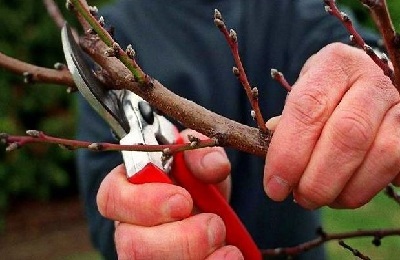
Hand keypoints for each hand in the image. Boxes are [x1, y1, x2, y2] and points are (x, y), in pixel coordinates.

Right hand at [96, 130, 242, 258]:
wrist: (210, 207)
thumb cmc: (194, 179)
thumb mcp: (198, 159)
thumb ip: (201, 154)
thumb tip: (212, 164)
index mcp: (128, 191)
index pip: (111, 198)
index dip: (144, 202)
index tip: (183, 200)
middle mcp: (130, 228)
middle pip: (132, 245)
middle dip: (181, 238)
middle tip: (214, 223)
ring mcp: (146, 255)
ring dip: (196, 256)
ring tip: (223, 239)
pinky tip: (229, 255)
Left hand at [264, 43, 399, 208]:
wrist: (364, 82)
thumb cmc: (326, 95)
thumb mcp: (301, 98)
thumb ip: (289, 126)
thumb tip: (278, 167)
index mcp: (334, 65)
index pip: (307, 108)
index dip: (289, 153)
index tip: (274, 187)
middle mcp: (373, 78)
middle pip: (347, 135)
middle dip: (319, 179)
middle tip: (301, 199)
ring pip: (382, 154)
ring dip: (348, 190)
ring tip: (324, 198)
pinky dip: (372, 187)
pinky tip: (349, 191)